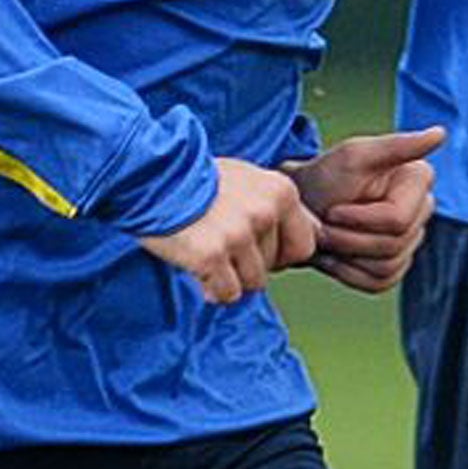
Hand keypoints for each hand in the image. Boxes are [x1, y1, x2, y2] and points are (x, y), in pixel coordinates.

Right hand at [137, 157, 319, 304]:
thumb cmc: (198, 179)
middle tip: (222, 243)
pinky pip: (227, 293)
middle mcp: (265, 212)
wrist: (151, 175)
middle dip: (250, 264)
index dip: (280, 253)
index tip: (254, 245)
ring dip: (230, 277)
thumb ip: (279, 206)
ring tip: (208, 250)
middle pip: (274, 267)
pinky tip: (197, 267)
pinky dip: (212, 288)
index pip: (305, 245)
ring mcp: (239, 234)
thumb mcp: (249, 179)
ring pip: (252, 283)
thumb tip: (316, 233)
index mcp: (281, 191)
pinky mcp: (212, 255)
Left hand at [285, 125, 444, 292]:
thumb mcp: (354, 156)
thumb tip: (440, 133)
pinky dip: (350, 274)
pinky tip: (334, 256)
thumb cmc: (325, 176)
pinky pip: (381, 283)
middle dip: (349, 239)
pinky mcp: (396, 264)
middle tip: (323, 226)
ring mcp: (411, 240)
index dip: (360, 221)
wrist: (303, 205)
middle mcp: (422, 209)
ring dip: (347, 257)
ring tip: (326, 238)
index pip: (398, 220)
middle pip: (393, 246)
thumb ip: (397, 146)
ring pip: (387, 267)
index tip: (332, 210)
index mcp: (419, 180)